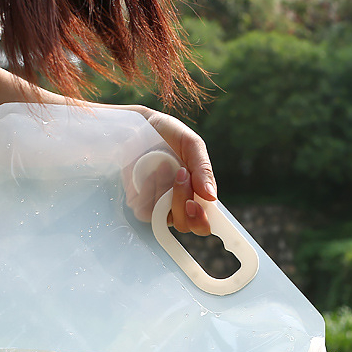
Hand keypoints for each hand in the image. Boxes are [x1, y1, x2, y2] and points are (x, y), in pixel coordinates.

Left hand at [126, 109, 216, 235]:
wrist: (140, 126)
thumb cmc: (169, 135)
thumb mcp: (192, 146)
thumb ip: (203, 170)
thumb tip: (212, 196)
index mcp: (197, 195)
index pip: (203, 224)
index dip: (201, 222)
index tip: (194, 205)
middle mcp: (178, 206)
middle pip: (184, 225)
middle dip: (182, 201)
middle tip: (182, 174)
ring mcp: (158, 207)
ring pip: (164, 218)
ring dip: (165, 190)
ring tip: (164, 164)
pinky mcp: (139, 204)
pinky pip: (145, 211)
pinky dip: (149, 191)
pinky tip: (150, 172)